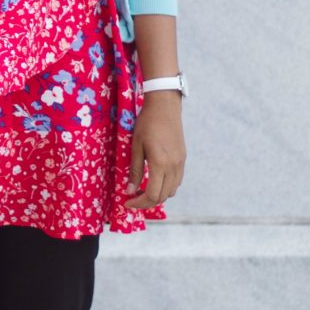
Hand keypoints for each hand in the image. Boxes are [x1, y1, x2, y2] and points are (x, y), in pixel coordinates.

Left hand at [123, 92, 185, 210]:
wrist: (165, 106)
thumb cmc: (147, 123)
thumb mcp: (136, 146)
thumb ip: (135, 170)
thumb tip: (129, 191)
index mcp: (160, 163)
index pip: (152, 194)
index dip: (139, 203)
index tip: (127, 202)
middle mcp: (174, 166)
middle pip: (162, 196)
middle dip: (146, 202)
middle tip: (132, 199)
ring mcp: (180, 163)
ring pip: (171, 191)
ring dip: (157, 195)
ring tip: (142, 190)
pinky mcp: (183, 159)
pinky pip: (176, 181)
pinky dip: (166, 187)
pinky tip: (155, 180)